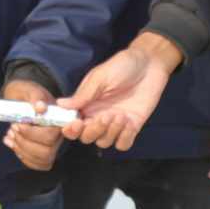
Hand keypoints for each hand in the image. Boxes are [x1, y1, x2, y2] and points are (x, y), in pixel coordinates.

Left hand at [1, 78, 64, 170]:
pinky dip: (22, 156)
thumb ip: (35, 97)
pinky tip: (11, 142)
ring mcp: (51, 145)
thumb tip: (40, 107)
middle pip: (47, 150)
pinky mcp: (42, 153)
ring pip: (42, 159)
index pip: (53, 134)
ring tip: (10, 134)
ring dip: (22, 149)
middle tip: (13, 127)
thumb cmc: (26, 93)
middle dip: (25, 141)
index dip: (35, 133)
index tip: (20, 124)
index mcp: (59, 118)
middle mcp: (59, 134)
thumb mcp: (28, 90)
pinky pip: (37, 164)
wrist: (21, 98)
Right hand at [61, 33, 178, 151]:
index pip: (72, 124)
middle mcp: (98, 116)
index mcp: (86, 104)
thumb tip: (60, 104)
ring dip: (110, 133)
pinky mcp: (132, 127)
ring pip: (104, 142)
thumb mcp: (100, 77)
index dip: (70, 129)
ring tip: (120, 115)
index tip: (76, 123)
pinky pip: (123, 144)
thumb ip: (83, 94)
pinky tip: (129, 122)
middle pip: (86, 137)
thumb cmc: (122, 65)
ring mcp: (115, 123)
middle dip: (93, 131)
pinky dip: (124, 138)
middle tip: (104, 116)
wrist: (149, 64)